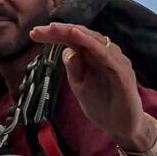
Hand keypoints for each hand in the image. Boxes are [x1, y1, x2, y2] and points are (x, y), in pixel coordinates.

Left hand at [29, 23, 153, 151]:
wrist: (122, 127)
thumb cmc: (103, 106)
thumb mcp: (81, 88)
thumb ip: (74, 70)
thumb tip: (66, 51)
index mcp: (93, 57)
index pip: (73, 40)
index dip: (54, 35)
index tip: (33, 34)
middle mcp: (105, 54)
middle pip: (81, 35)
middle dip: (59, 30)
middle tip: (38, 30)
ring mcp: (115, 61)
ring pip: (93, 40)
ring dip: (73, 32)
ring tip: (55, 28)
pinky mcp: (123, 72)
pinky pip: (106, 55)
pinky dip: (91, 44)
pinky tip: (77, 37)